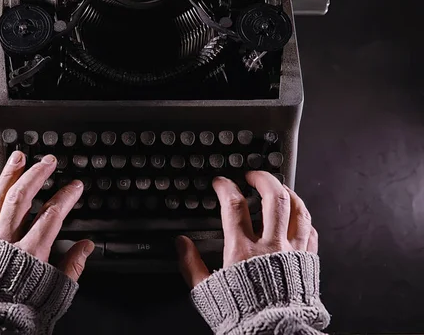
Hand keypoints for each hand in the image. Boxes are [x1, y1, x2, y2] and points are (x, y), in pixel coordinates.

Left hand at [0, 151, 93, 280]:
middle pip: (22, 199)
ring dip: (11, 175)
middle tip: (48, 161)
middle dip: (37, 176)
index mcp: (31, 253)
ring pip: (1, 199)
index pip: (52, 215)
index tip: (76, 186)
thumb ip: (72, 266)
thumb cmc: (20, 307)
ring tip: (19, 157)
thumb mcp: (55, 290)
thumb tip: (87, 247)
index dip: (66, 197)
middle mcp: (9, 242)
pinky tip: (4, 182)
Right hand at [176, 171, 317, 287]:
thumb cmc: (242, 315)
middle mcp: (270, 247)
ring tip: (278, 187)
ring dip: (287, 193)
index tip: (221, 183)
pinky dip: (304, 218)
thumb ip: (191, 264)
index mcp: (243, 251)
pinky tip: (298, 215)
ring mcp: (292, 252)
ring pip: (297, 209)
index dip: (226, 187)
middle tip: (253, 175)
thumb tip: (181, 244)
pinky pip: (310, 231)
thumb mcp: (207, 291)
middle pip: (273, 198)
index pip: (234, 205)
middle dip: (262, 178)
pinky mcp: (307, 262)